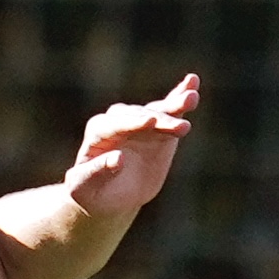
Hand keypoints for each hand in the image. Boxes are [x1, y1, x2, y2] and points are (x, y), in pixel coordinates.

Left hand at [63, 75, 199, 216]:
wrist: (109, 196)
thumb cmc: (91, 191)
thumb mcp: (85, 186)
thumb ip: (98, 172)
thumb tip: (118, 158)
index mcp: (98, 131)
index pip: (117, 124)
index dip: (133, 123)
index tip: (150, 122)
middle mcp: (119, 120)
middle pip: (141, 116)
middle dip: (160, 120)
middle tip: (179, 126)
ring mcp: (140, 122)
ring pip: (158, 111)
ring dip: (175, 105)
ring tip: (192, 99)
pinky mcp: (159, 127)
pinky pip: (170, 111)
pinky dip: (181, 97)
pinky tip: (193, 82)